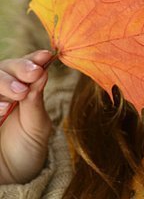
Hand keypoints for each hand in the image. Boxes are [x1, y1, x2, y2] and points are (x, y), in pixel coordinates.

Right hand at [0, 50, 52, 183]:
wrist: (9, 179)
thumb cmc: (26, 149)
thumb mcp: (37, 126)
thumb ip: (36, 101)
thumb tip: (42, 71)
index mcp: (21, 87)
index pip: (25, 65)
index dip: (33, 59)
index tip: (45, 57)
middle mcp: (2, 91)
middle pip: (4, 68)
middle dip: (19, 69)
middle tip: (33, 74)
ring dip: (4, 83)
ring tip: (19, 94)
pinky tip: (3, 111)